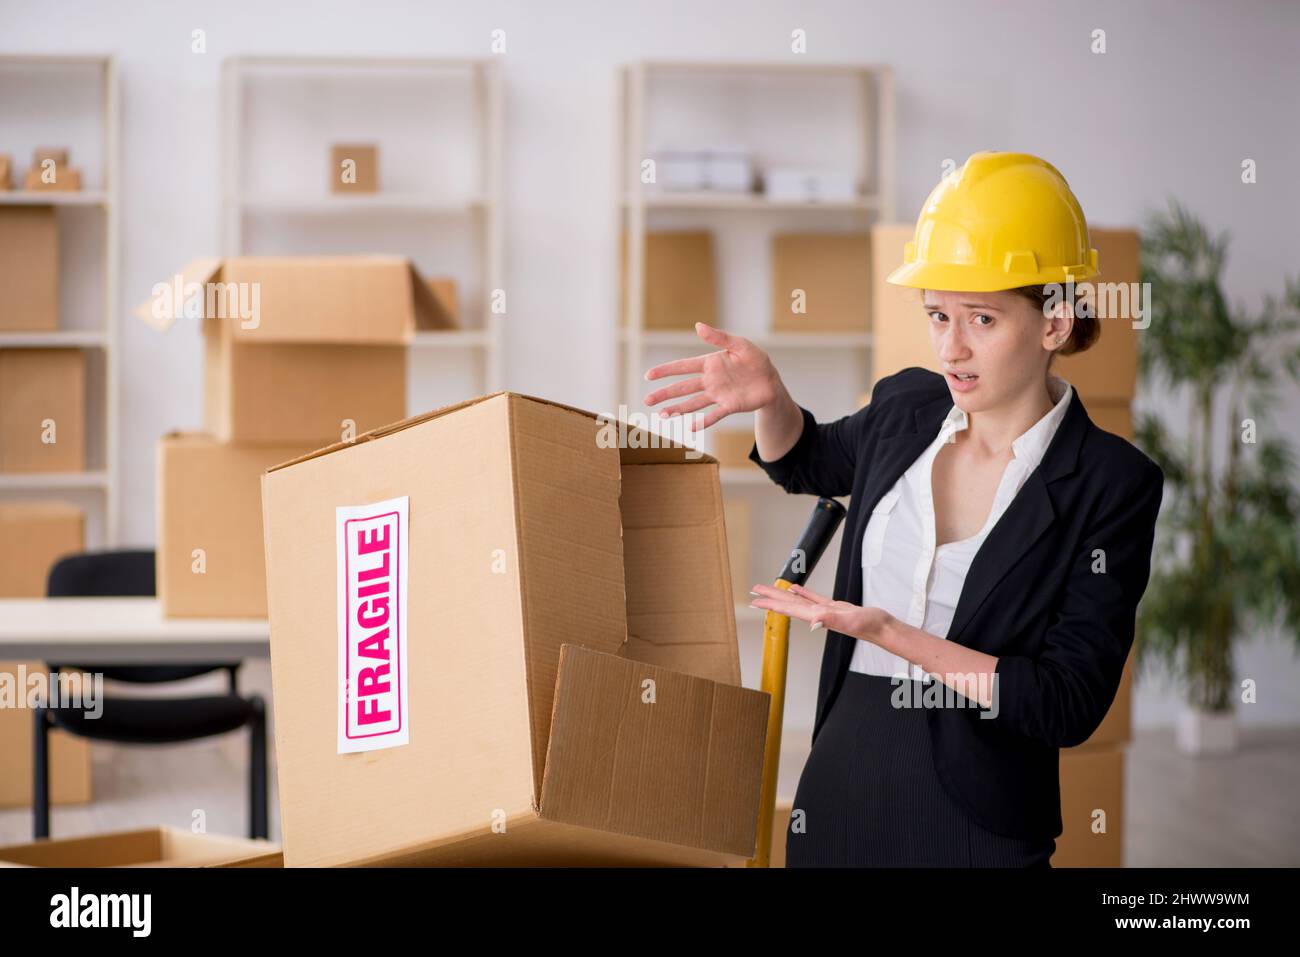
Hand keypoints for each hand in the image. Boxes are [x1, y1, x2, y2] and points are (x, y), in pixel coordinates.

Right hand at [643, 322, 779, 430]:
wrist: (771, 381)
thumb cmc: (755, 360)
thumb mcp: (740, 345)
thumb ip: (719, 337)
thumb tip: (697, 326)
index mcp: (710, 364)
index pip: (683, 367)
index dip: (666, 370)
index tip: (649, 375)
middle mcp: (709, 381)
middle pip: (682, 388)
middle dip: (664, 394)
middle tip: (647, 400)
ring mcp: (717, 395)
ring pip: (693, 403)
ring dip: (677, 409)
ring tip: (661, 415)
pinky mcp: (729, 406)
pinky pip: (714, 415)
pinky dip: (703, 421)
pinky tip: (691, 427)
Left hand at [749, 583, 896, 645]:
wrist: (883, 629)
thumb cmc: (870, 626)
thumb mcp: (850, 620)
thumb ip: (832, 620)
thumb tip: (813, 622)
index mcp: (818, 616)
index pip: (788, 609)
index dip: (771, 604)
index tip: (755, 601)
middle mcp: (818, 615)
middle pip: (788, 605)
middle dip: (770, 598)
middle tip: (753, 592)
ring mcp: (825, 611)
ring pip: (798, 601)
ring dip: (783, 596)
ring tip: (769, 590)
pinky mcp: (834, 607)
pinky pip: (813, 598)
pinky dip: (802, 593)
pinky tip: (795, 589)